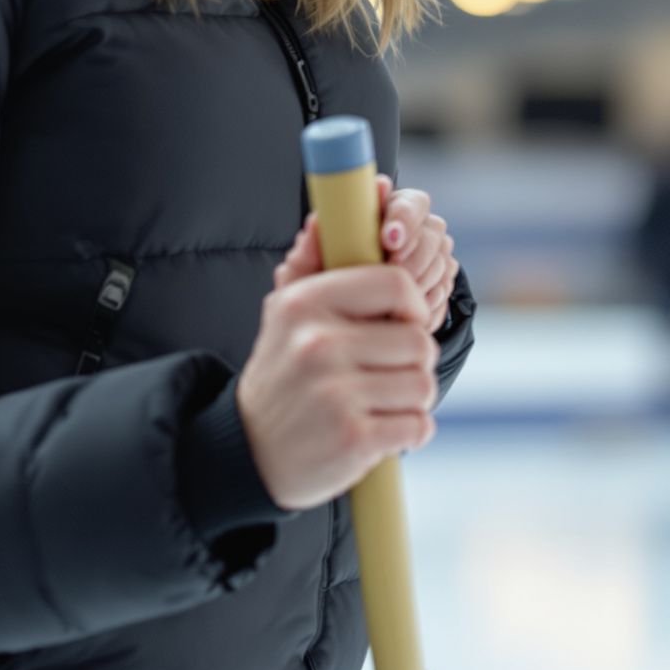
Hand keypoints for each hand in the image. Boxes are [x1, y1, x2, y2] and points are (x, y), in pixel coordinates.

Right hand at [236, 264, 437, 510]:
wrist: (247, 452)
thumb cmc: (281, 377)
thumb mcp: (283, 316)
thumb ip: (308, 265)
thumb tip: (322, 217)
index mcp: (305, 304)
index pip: (396, 284)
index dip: (413, 306)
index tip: (403, 324)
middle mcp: (318, 344)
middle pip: (418, 340)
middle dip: (415, 362)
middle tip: (389, 374)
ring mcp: (335, 393)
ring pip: (422, 384)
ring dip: (413, 400)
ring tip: (383, 404)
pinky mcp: (352, 437)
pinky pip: (417, 425)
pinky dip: (410, 432)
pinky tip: (383, 432)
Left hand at [274, 173, 459, 334]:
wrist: (341, 325)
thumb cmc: (323, 289)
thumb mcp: (309, 273)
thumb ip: (309, 248)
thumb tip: (316, 222)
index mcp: (383, 211)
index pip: (408, 201)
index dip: (403, 218)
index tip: (388, 238)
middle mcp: (414, 227)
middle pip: (432, 231)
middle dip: (413, 256)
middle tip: (394, 275)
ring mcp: (432, 253)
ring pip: (440, 262)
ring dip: (418, 284)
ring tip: (390, 302)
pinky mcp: (442, 280)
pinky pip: (444, 290)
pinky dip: (424, 304)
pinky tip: (401, 314)